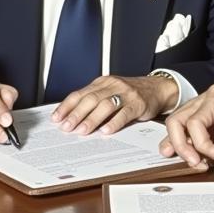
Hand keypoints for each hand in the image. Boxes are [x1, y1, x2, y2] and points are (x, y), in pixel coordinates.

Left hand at [50, 74, 178, 135]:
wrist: (157, 88)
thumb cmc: (130, 93)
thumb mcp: (110, 92)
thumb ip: (93, 101)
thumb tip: (71, 117)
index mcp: (102, 82)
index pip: (80, 93)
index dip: (67, 106)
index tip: (56, 118)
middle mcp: (113, 85)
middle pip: (91, 99)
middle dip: (77, 114)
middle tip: (67, 127)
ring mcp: (126, 93)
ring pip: (106, 105)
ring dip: (92, 119)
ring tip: (83, 130)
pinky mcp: (138, 103)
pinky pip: (124, 113)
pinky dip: (114, 122)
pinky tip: (106, 130)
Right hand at [159, 84, 213, 167]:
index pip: (196, 122)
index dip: (204, 145)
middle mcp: (201, 100)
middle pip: (176, 121)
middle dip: (182, 147)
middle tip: (197, 162)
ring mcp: (194, 107)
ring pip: (173, 126)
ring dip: (181, 149)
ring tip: (198, 163)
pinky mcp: (192, 118)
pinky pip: (178, 131)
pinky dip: (179, 146)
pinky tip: (185, 156)